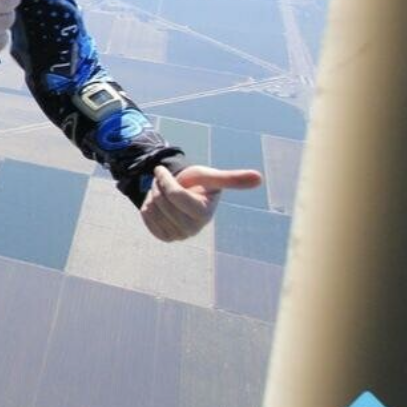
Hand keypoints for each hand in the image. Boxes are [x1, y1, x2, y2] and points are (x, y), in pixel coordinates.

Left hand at [140, 164, 263, 242]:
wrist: (182, 195)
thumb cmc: (198, 184)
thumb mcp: (212, 177)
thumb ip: (232, 179)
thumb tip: (260, 178)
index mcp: (204, 215)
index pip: (175, 195)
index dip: (164, 179)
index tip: (161, 170)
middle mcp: (192, 230)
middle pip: (161, 201)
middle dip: (159, 187)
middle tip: (166, 184)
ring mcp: (177, 235)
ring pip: (151, 208)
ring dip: (152, 195)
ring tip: (163, 193)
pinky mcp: (164, 236)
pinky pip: (145, 217)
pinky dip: (147, 206)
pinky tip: (159, 205)